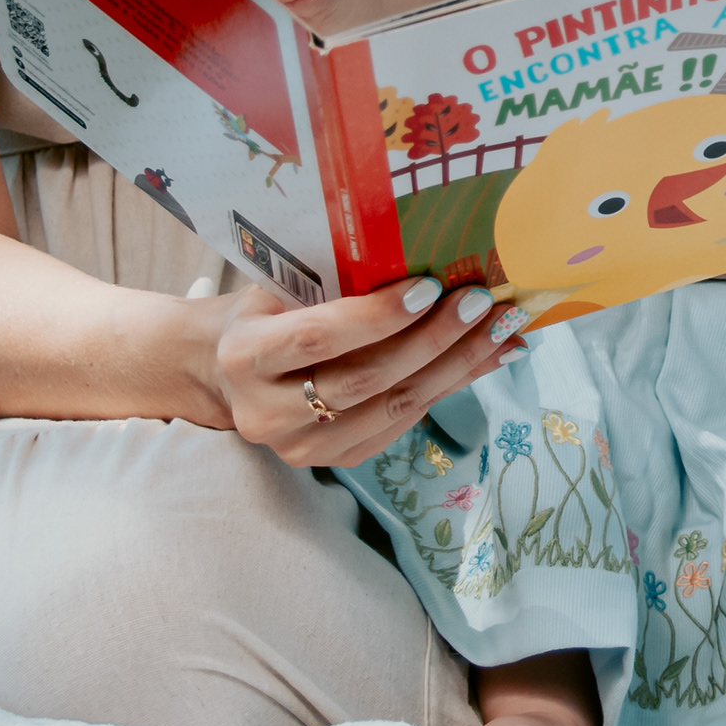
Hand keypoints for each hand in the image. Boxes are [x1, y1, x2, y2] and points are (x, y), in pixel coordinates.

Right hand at [217, 273, 528, 467]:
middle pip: (365, 380)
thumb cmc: (263, 313)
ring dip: (456, 368)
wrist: (224, 373)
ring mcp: (300, 446)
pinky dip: (446, 389)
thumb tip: (429, 263)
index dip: (377, 317)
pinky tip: (482, 360)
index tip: (430, 288)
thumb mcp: (278, 288)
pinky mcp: (331, 462)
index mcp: (245, 356)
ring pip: (391, 408)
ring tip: (501, 333)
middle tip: (482, 305)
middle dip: (433, 340)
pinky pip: (399, 424)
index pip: (318, 339)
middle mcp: (266, 412)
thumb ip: (335, 285)